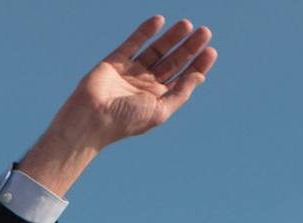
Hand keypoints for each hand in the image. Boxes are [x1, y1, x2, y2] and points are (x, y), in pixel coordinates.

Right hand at [20, 16, 218, 192]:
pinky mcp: (115, 62)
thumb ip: (180, 93)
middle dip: (188, 47)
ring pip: (155, 50)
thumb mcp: (160, 110)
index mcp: (158, 99)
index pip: (183, 78)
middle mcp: (146, 85)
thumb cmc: (125, 121)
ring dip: (171, 37)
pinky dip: (145, 31)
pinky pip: (132, 43)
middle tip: (204, 32)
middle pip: (173, 61)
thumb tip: (200, 77)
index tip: (210, 51)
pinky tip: (159, 21)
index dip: (197, 64)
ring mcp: (131, 72)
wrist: (91, 118)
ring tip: (187, 25)